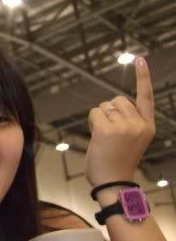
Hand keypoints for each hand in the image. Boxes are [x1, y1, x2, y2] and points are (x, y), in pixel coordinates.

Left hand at [85, 57, 154, 186]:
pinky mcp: (107, 129)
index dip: (143, 77)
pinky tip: (96, 137)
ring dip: (100, 118)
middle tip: (110, 134)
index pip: (146, 97)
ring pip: (105, 106)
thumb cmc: (117, 161)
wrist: (113, 181)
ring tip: (105, 138)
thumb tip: (109, 108)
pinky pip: (94, 113)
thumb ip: (128, 122)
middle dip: (110, 111)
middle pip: (117, 99)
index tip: (139, 59)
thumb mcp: (132, 140)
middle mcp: (139, 124)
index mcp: (148, 126)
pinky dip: (91, 122)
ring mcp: (124, 126)